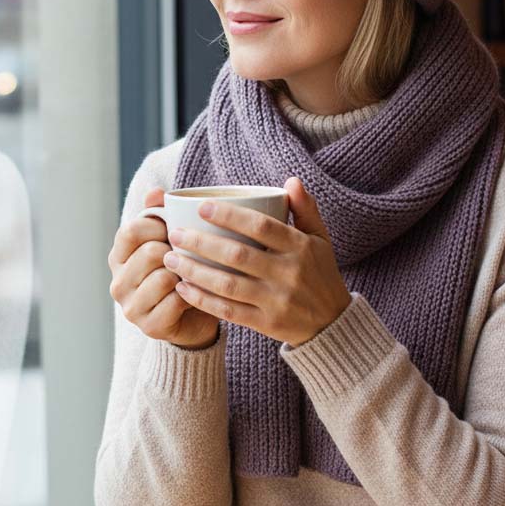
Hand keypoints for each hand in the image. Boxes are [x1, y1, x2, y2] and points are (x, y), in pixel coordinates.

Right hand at [108, 187, 220, 350]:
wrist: (194, 319)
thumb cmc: (181, 270)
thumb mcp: (169, 239)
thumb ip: (160, 213)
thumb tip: (155, 192)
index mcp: (118, 257)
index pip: (131, 231)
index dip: (158, 225)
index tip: (174, 230)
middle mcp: (117, 282)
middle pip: (149, 252)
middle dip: (176, 251)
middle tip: (189, 256)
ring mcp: (131, 307)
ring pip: (163, 277)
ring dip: (185, 274)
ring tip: (192, 275)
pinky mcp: (149, 327)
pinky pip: (176, 300)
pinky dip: (191, 295)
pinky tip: (195, 294)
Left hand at [162, 177, 351, 346]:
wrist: (334, 325)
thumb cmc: (321, 274)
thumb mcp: (320, 239)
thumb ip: (305, 209)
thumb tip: (291, 180)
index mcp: (300, 247)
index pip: (261, 226)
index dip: (230, 215)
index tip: (201, 207)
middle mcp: (288, 273)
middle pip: (237, 255)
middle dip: (201, 243)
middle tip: (175, 234)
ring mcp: (276, 301)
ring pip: (228, 284)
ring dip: (195, 271)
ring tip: (171, 259)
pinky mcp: (267, 324)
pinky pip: (229, 311)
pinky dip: (203, 300)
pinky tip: (183, 288)